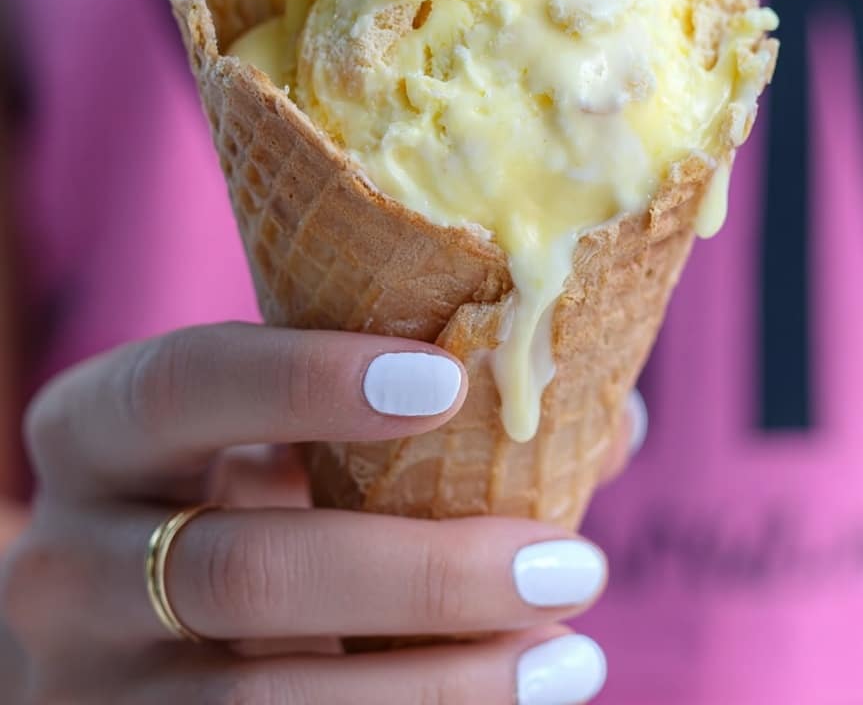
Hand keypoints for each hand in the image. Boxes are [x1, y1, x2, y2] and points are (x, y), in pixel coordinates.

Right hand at [0, 323, 617, 702]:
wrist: (114, 629)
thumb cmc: (228, 497)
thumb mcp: (271, 443)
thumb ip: (402, 421)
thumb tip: (611, 424)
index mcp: (96, 429)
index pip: (186, 384)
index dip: (308, 379)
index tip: (447, 382)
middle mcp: (62, 559)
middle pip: (246, 572)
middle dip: (425, 573)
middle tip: (568, 564)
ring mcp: (83, 686)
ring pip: (262, 703)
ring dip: (438, 684)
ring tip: (569, 657)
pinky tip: (503, 703)